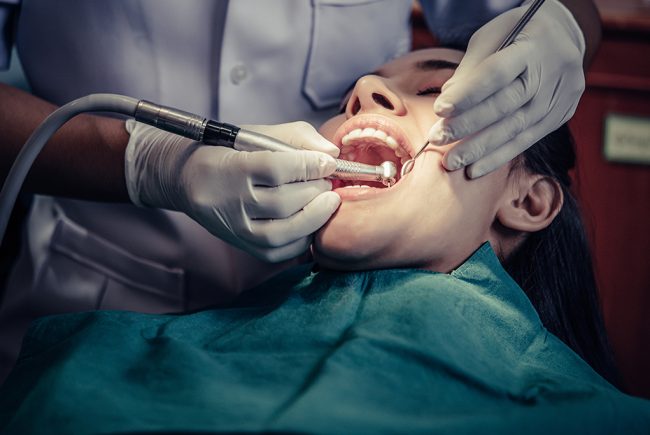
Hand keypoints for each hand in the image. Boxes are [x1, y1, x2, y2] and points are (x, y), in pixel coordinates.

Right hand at [124, 120, 340, 261]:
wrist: (188, 180)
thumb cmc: (229, 153)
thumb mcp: (257, 135)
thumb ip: (296, 138)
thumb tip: (331, 155)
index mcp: (231, 167)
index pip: (276, 169)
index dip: (308, 166)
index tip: (328, 163)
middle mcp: (230, 201)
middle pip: (284, 201)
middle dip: (316, 190)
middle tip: (329, 181)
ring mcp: (235, 228)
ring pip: (283, 231)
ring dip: (315, 217)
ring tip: (328, 201)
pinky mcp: (241, 245)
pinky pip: (279, 252)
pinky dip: (303, 239)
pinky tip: (312, 223)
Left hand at [427, 0, 585, 177]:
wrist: (565, 34)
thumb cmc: (517, 33)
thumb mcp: (493, 37)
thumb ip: (471, 68)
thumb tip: (447, 100)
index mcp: (532, 47)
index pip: (496, 74)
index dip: (468, 94)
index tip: (440, 109)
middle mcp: (551, 73)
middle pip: (505, 106)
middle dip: (468, 126)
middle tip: (438, 139)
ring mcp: (559, 97)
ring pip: (515, 129)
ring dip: (479, 149)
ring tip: (451, 161)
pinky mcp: (560, 116)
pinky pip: (526, 141)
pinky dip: (498, 157)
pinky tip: (474, 170)